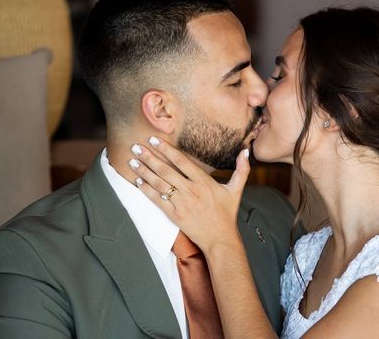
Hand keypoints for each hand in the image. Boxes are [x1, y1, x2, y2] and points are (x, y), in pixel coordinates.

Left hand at [129, 136, 250, 252]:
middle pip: (166, 170)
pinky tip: (138, 182)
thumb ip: (241, 169)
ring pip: (159, 184)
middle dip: (149, 157)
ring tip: (132, 161)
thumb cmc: (227, 213)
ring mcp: (182, 203)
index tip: (154, 140)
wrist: (220, 238)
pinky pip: (158, 200)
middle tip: (136, 147)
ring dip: (144, 172)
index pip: (182, 161)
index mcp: (204, 182)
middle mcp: (191, 190)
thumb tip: (246, 151)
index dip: (167, 149)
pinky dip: (147, 190)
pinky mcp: (175, 215)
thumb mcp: (236, 190)